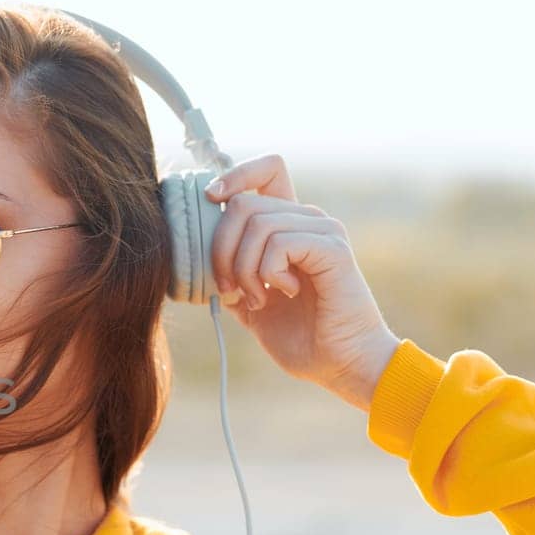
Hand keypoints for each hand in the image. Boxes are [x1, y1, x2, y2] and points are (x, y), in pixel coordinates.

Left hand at [204, 153, 403, 410]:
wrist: (340, 364)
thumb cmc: (300, 336)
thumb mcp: (248, 302)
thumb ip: (228, 274)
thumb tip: (194, 256)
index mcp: (288, 226)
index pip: (267, 170)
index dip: (235, 176)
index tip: (211, 201)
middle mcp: (308, 219)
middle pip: (244, 203)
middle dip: (221, 249)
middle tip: (231, 288)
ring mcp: (323, 231)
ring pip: (257, 224)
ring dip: (244, 268)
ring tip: (257, 299)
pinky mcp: (333, 249)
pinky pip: (280, 243)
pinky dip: (268, 272)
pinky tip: (283, 293)